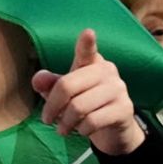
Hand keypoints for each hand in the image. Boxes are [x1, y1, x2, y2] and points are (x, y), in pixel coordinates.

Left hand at [31, 29, 146, 155]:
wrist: (112, 130)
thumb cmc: (84, 106)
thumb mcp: (64, 95)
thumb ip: (50, 85)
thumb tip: (37, 79)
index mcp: (91, 63)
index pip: (87, 51)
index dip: (86, 43)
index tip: (88, 33)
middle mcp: (107, 71)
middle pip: (67, 86)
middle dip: (52, 107)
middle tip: (46, 119)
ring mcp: (119, 89)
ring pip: (78, 107)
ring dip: (65, 123)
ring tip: (63, 128)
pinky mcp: (124, 109)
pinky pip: (92, 121)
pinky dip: (81, 130)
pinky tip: (82, 130)